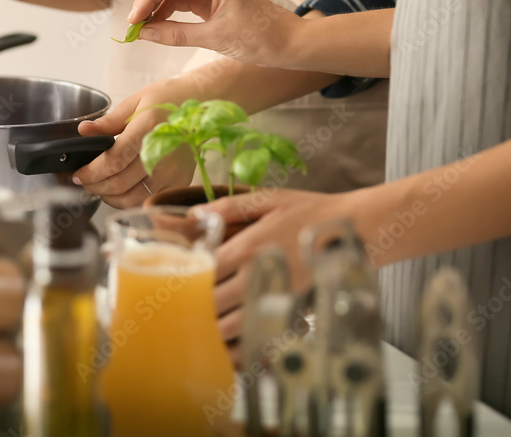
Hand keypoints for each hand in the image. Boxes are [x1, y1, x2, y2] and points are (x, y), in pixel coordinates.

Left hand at [73, 78, 197, 208]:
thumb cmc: (169, 100)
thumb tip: (84, 130)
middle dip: (94, 186)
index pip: (114, 160)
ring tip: (99, 187)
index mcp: (148, 129)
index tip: (78, 174)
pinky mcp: (180, 182)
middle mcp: (162, 154)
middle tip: (83, 182)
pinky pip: (149, 201)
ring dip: (109, 197)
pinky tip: (121, 191)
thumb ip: (109, 121)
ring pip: (132, 198)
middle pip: (120, 183)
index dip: (92, 171)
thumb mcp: (136, 101)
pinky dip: (130, 201)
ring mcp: (173, 172)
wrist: (203, 105)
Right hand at [127, 0, 301, 66]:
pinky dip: (166, 13)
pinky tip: (155, 27)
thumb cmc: (261, 37)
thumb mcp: (214, 37)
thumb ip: (176, 34)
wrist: (287, 43)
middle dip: (148, 1)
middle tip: (134, 25)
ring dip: (155, 8)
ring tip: (141, 29)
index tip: (134, 19)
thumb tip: (144, 34)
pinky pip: (180, 1)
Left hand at [197, 189, 350, 342]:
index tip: (181, 278)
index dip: (188, 278)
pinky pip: (262, 335)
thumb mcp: (267, 199)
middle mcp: (259, 275)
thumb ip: (227, 207)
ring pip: (234, 326)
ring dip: (217, 327)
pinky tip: (237, 334)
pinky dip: (245, 339)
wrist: (358, 230)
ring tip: (208, 322)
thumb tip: (193, 215)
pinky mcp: (295, 312)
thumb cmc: (311, 212)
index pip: (203, 272)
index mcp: (247, 247)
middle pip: (213, 303)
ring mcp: (277, 297)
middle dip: (197, 306)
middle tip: (188, 304)